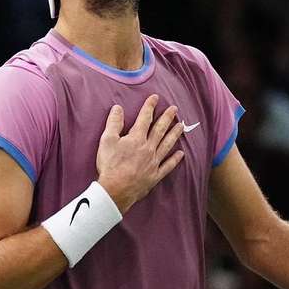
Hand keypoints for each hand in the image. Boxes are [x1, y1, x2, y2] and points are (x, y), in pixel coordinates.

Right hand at [96, 95, 185, 212]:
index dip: (150, 106)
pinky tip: (181, 154)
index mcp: (136, 138)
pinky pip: (168, 166)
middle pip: (160, 130)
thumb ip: (113, 123)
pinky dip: (175, 159)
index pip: (145, 118)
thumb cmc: (110, 165)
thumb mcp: (107, 140)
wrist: (115, 190)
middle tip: (175, 109)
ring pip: (167, 145)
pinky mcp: (155, 175)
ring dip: (175, 134)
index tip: (155, 98)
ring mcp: (153, 162)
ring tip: (182, 126)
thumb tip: (118, 108)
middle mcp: (148, 148)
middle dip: (167, 118)